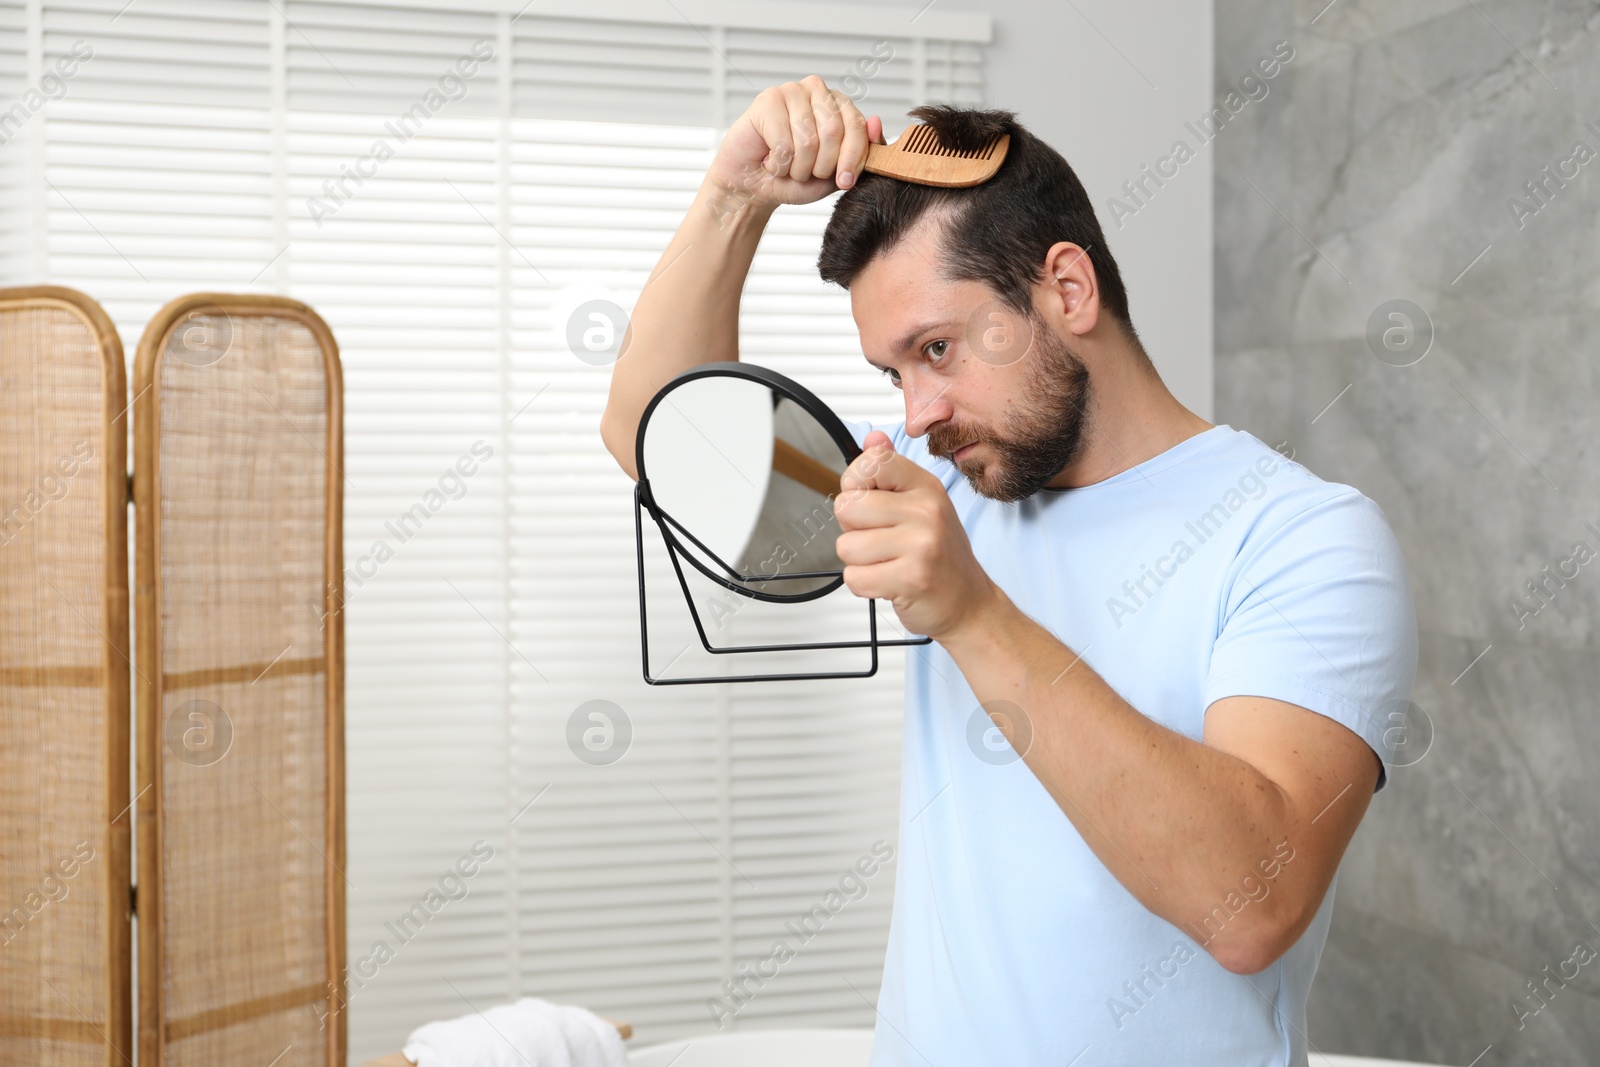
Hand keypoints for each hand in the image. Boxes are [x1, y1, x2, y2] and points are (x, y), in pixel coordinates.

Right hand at [707, 75, 884, 215]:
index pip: (857, 126)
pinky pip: (783, 144)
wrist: (753, 187)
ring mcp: (792, 91)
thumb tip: (876, 121)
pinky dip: (778, 164)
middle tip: (806, 173)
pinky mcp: (767, 100)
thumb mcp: (834, 176)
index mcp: (839, 104)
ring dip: (798, 168)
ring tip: (788, 167)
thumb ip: (860, 155)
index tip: (844, 182)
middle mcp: (818, 91)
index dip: (852, 159)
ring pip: (808, 140)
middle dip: (821, 166)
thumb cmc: (794, 178)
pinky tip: (770, 159)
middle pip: (833, 132)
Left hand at [834, 432, 998, 642]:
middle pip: (847, 507)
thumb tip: (872, 438)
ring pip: (846, 546)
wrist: (970, 605)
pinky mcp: (911, 578)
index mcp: (926, 487)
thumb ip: (892, 472)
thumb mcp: (922, 505)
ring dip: (859, 562)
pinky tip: (890, 582)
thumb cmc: (940, 557)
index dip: (855, 487)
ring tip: (889, 563)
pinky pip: (854, 578)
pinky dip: (865, 585)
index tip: (872, 506)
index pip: (869, 463)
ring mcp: (921, 544)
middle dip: (854, 530)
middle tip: (882, 542)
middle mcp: (926, 510)